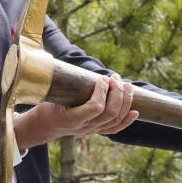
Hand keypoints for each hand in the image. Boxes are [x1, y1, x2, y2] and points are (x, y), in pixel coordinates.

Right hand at [15, 74, 139, 148]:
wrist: (46, 125)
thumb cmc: (48, 106)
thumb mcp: (52, 94)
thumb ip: (62, 79)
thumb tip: (63, 52)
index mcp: (73, 118)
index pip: (96, 107)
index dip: (102, 91)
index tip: (102, 77)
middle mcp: (85, 127)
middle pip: (110, 113)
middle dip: (117, 93)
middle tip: (116, 78)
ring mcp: (92, 130)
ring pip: (115, 119)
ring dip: (125, 101)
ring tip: (127, 86)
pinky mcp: (97, 130)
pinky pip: (115, 129)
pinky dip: (127, 120)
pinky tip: (135, 111)